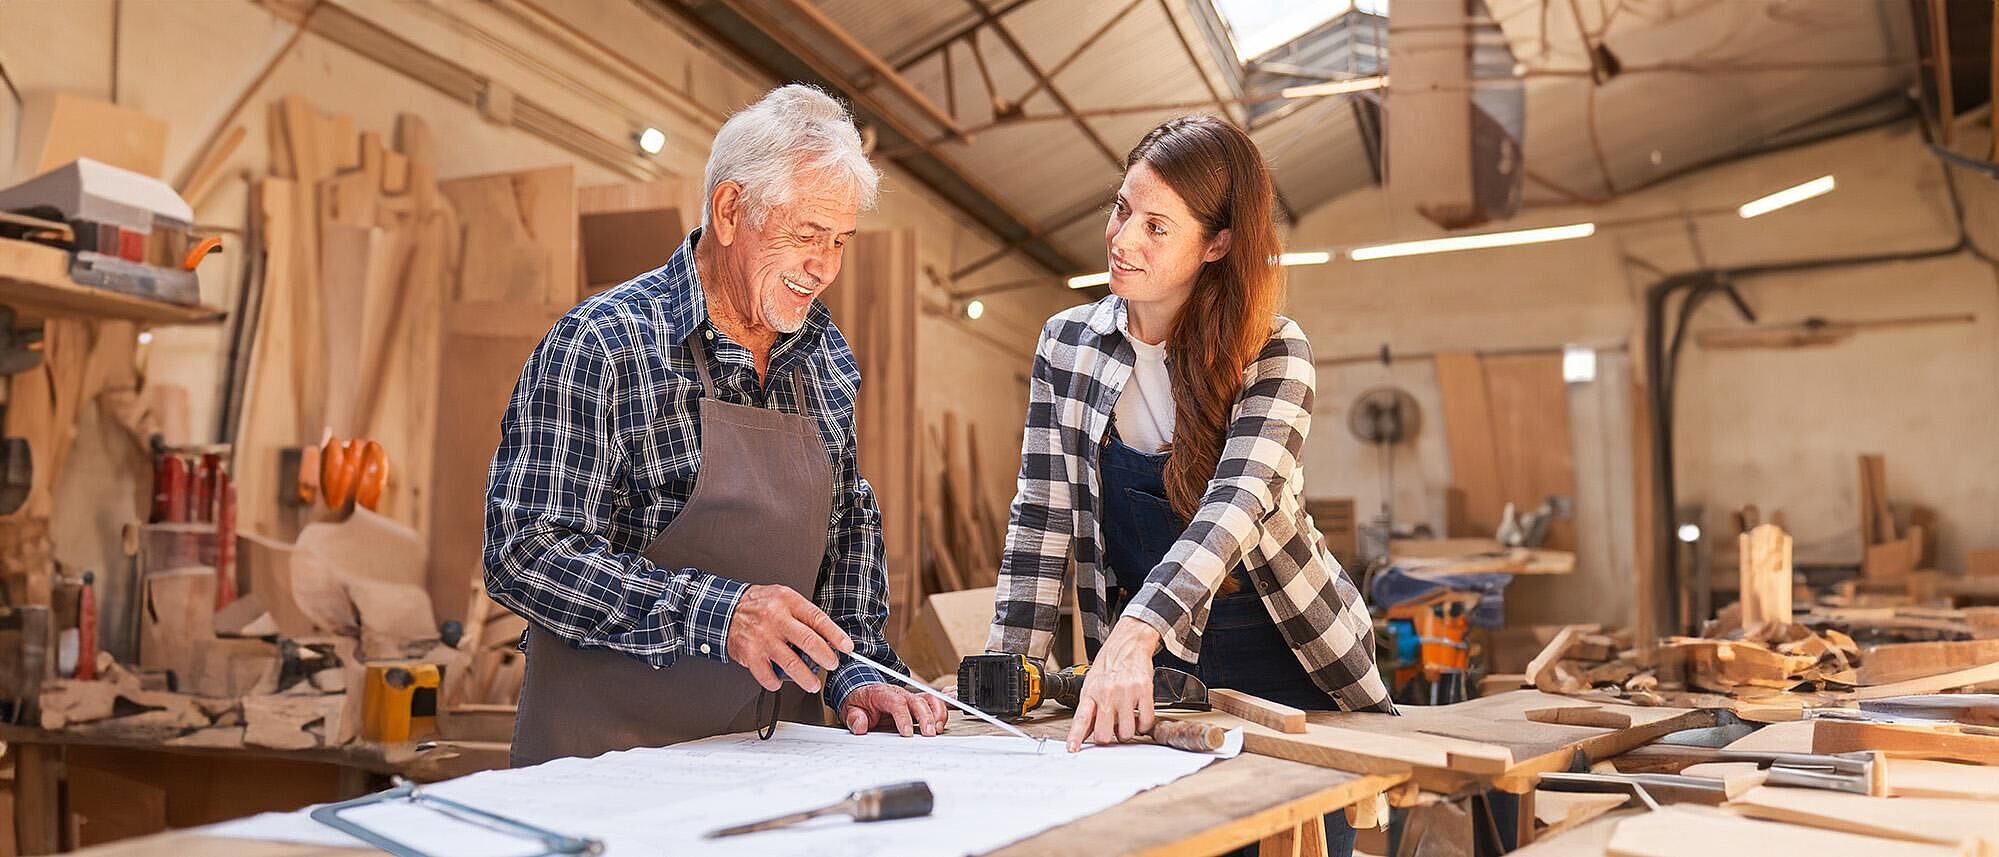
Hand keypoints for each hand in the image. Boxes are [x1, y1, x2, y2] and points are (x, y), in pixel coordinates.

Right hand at [725, 584, 852, 693]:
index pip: (818, 619)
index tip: (847, 647)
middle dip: (826, 657)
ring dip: (806, 678)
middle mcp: (776, 618)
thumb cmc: (759, 605)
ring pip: (791, 663)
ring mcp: (762, 637)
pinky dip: (776, 683)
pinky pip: (768, 675)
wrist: (726, 609)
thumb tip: (829, 636)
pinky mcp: (750, 654)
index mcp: (788, 601)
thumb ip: (803, 614)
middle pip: (808, 641)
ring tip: (813, 684)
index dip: (835, 635)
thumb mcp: (784, 598)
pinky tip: (780, 682)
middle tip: (832, 665)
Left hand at [841, 683, 947, 736]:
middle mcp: (899, 693)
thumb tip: (860, 726)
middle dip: (925, 717)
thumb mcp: (850, 711)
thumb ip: (854, 718)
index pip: (896, 702)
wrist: (862, 695)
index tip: (907, 733)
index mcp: (882, 693)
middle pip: (917, 700)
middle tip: (928, 734)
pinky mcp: (916, 703)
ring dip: (936, 714)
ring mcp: (909, 697)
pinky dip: (941, 711)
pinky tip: (941, 723)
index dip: (904, 717)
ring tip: (937, 730)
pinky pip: (933, 703)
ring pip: (929, 699)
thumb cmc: (859, 704)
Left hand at [1066, 617, 1162, 751]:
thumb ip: (1089, 709)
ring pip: (1126, 732)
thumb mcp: (1091, 685)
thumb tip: (1084, 733)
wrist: (1128, 645)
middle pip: (1104, 734)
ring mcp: (1126, 693)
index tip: (1072, 749)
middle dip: (1108, 738)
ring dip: (1126, 732)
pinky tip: (1138, 715)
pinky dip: (1143, 724)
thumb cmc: (1109, 665)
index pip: (1081, 719)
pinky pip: (1145, 722)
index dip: (1076, 737)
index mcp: (1091, 692)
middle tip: (1110, 729)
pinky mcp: (1144, 691)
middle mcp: (1107, 693)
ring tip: (1125, 719)